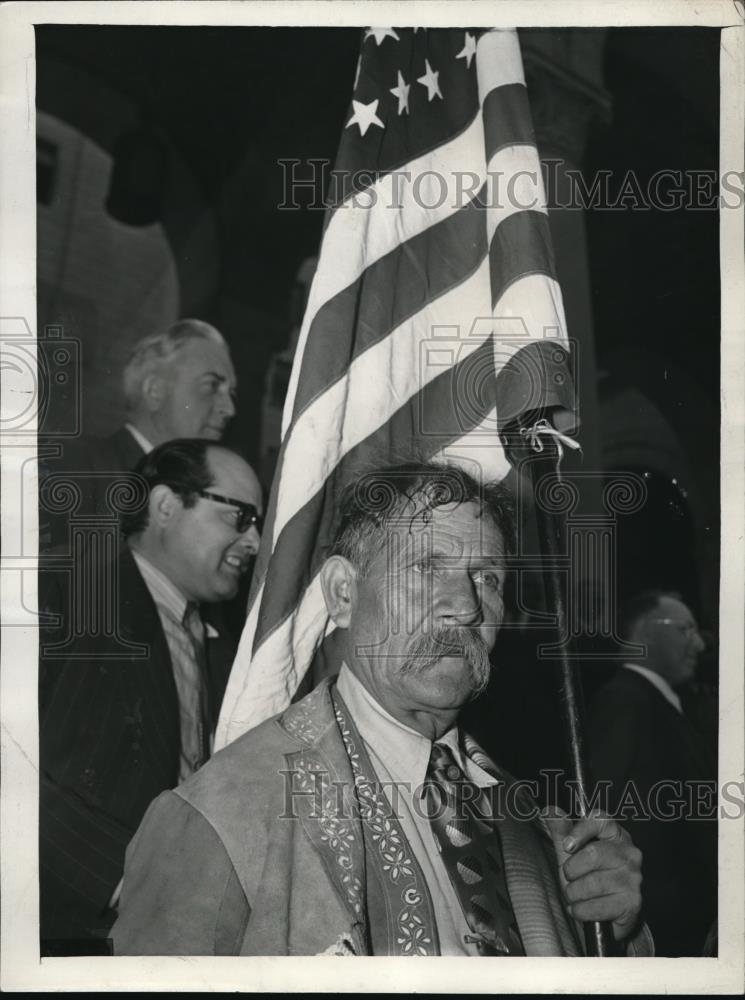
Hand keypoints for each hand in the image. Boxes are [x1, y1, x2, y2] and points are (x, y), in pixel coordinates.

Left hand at [542, 810, 642, 942]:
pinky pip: (597, 906)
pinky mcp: (632, 903)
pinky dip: (581, 910)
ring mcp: (633, 878)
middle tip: (569, 878)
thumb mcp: (572, 853)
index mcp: (615, 834)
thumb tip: (551, 810)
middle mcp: (629, 853)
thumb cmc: (589, 877)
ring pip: (593, 883)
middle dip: (572, 870)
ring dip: (574, 893)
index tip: (567, 846)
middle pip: (593, 854)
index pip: (600, 821)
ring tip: (574, 895)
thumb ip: (562, 832)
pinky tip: (581, 908)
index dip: (580, 831)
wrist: (607, 913)